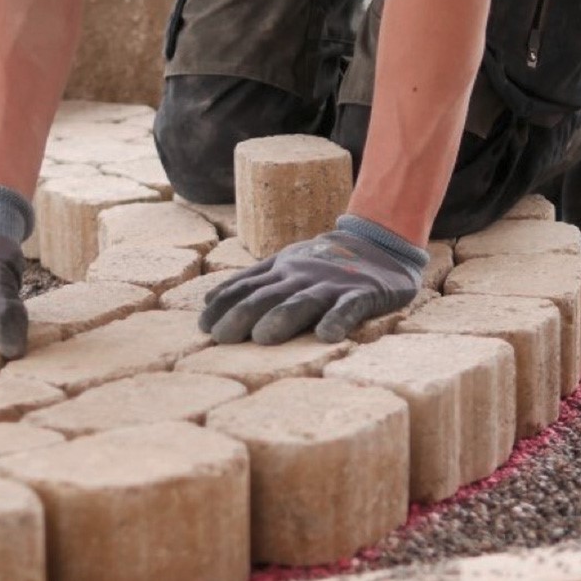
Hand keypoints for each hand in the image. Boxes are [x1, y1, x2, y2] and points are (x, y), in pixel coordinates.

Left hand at [199, 218, 425, 344]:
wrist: (378, 242)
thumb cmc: (321, 261)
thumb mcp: (283, 264)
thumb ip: (249, 281)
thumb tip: (207, 300)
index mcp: (281, 270)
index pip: (245, 287)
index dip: (223, 305)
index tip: (202, 326)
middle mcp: (301, 276)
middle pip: (268, 296)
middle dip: (242, 315)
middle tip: (221, 338)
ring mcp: (332, 284)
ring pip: (303, 301)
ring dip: (282, 318)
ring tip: (262, 338)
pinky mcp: (363, 293)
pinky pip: (349, 307)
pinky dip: (337, 319)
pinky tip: (326, 335)